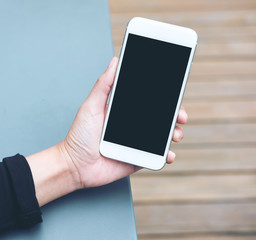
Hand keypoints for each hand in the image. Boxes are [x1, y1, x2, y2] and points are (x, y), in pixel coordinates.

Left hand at [60, 57, 187, 188]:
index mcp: (123, 111)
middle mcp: (132, 126)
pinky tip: (168, 154)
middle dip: (175, 115)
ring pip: (162, 136)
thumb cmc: (79, 136)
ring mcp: (136, 143)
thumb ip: (103, 85)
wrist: (75, 166)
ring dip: (175, 133)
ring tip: (176, 134)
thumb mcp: (91, 106)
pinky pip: (156, 156)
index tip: (174, 93)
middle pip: (160, 117)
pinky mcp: (137, 159)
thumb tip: (115, 62)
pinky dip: (166, 155)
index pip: (148, 101)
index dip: (163, 98)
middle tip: (181, 115)